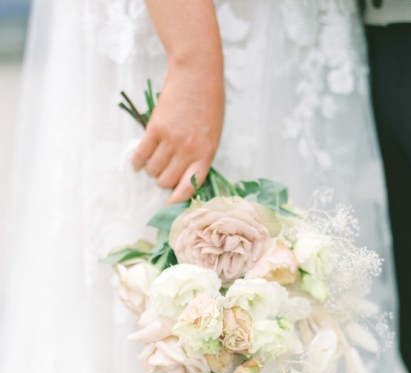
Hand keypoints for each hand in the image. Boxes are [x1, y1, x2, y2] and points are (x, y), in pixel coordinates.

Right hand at [132, 65, 224, 203]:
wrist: (197, 72)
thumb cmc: (209, 102)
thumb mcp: (212, 133)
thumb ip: (200, 155)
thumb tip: (182, 176)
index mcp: (206, 153)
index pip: (190, 187)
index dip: (177, 199)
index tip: (170, 203)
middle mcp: (188, 150)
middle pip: (167, 181)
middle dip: (163, 181)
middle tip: (162, 172)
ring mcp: (171, 140)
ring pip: (153, 170)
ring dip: (151, 170)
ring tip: (154, 161)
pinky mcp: (155, 128)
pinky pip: (141, 155)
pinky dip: (138, 161)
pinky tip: (139, 161)